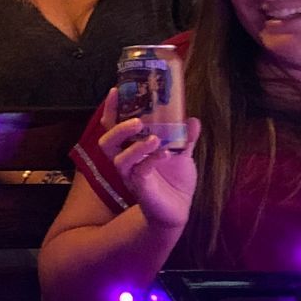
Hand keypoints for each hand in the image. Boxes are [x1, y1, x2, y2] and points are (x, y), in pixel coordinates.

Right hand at [97, 102, 202, 232]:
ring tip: (156, 139)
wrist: (179, 209)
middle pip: (106, 142)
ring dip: (136, 146)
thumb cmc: (174, 181)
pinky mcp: (140, 187)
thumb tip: (193, 119)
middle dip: (118, 129)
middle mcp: (126, 161)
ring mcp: (131, 175)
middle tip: (137, 121)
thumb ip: (186, 138)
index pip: (113, 126)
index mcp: (131, 148)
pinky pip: (140, 172)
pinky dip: (152, 160)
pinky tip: (167, 155)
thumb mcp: (182, 155)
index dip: (111, 109)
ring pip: (119, 159)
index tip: (115, 91)